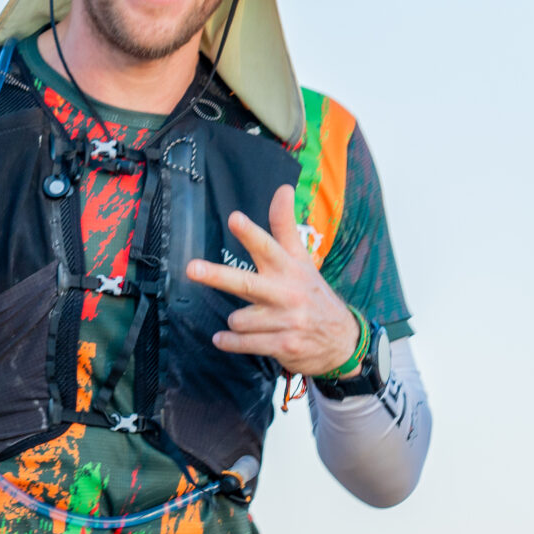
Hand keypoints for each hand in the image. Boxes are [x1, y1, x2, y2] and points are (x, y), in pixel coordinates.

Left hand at [185, 185, 361, 376]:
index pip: (268, 247)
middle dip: (217, 275)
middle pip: (246, 283)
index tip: (234, 218)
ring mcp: (286, 320)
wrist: (343, 341)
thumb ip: (285, 227)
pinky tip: (224, 338)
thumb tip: (283, 188)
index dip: (251, 233)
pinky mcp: (283, 345)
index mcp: (290, 269)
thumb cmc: (313, 295)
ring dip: (237, 321)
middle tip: (191, 268)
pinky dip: (229, 342)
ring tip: (252, 321)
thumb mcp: (302, 261)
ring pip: (238, 319)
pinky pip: (242, 343)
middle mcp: (287, 293)